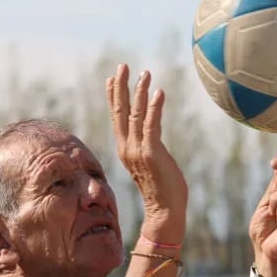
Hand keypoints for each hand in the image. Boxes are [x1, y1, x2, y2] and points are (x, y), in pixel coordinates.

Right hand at [107, 64, 187, 243]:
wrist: (165, 210)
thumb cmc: (163, 188)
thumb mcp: (150, 164)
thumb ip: (147, 148)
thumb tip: (151, 137)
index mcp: (125, 149)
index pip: (116, 118)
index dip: (113, 97)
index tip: (111, 78)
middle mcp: (127, 148)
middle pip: (120, 112)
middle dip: (120, 87)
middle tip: (123, 66)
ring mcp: (138, 151)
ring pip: (135, 115)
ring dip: (140, 92)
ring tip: (145, 73)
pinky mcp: (152, 154)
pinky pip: (152, 125)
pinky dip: (154, 107)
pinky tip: (159, 92)